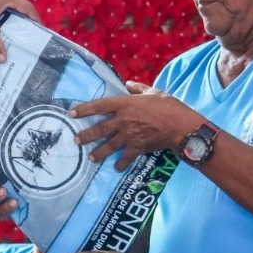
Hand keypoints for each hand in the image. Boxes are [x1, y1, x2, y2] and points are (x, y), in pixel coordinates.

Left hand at [0, 0, 38, 62]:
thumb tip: (3, 59)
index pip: (28, 8)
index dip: (35, 19)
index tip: (39, 30)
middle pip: (19, 3)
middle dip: (23, 17)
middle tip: (25, 31)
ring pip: (8, 0)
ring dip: (11, 11)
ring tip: (11, 25)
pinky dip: (1, 6)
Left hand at [72, 82, 193, 170]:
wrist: (180, 126)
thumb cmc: (168, 106)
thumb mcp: (153, 92)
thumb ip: (138, 88)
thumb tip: (128, 84)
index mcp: (124, 104)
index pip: (99, 105)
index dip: (84, 109)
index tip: (72, 113)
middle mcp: (122, 120)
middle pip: (100, 129)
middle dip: (87, 136)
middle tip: (77, 140)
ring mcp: (129, 135)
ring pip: (109, 146)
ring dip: (99, 153)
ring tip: (91, 158)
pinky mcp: (137, 147)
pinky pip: (125, 157)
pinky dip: (121, 163)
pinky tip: (117, 168)